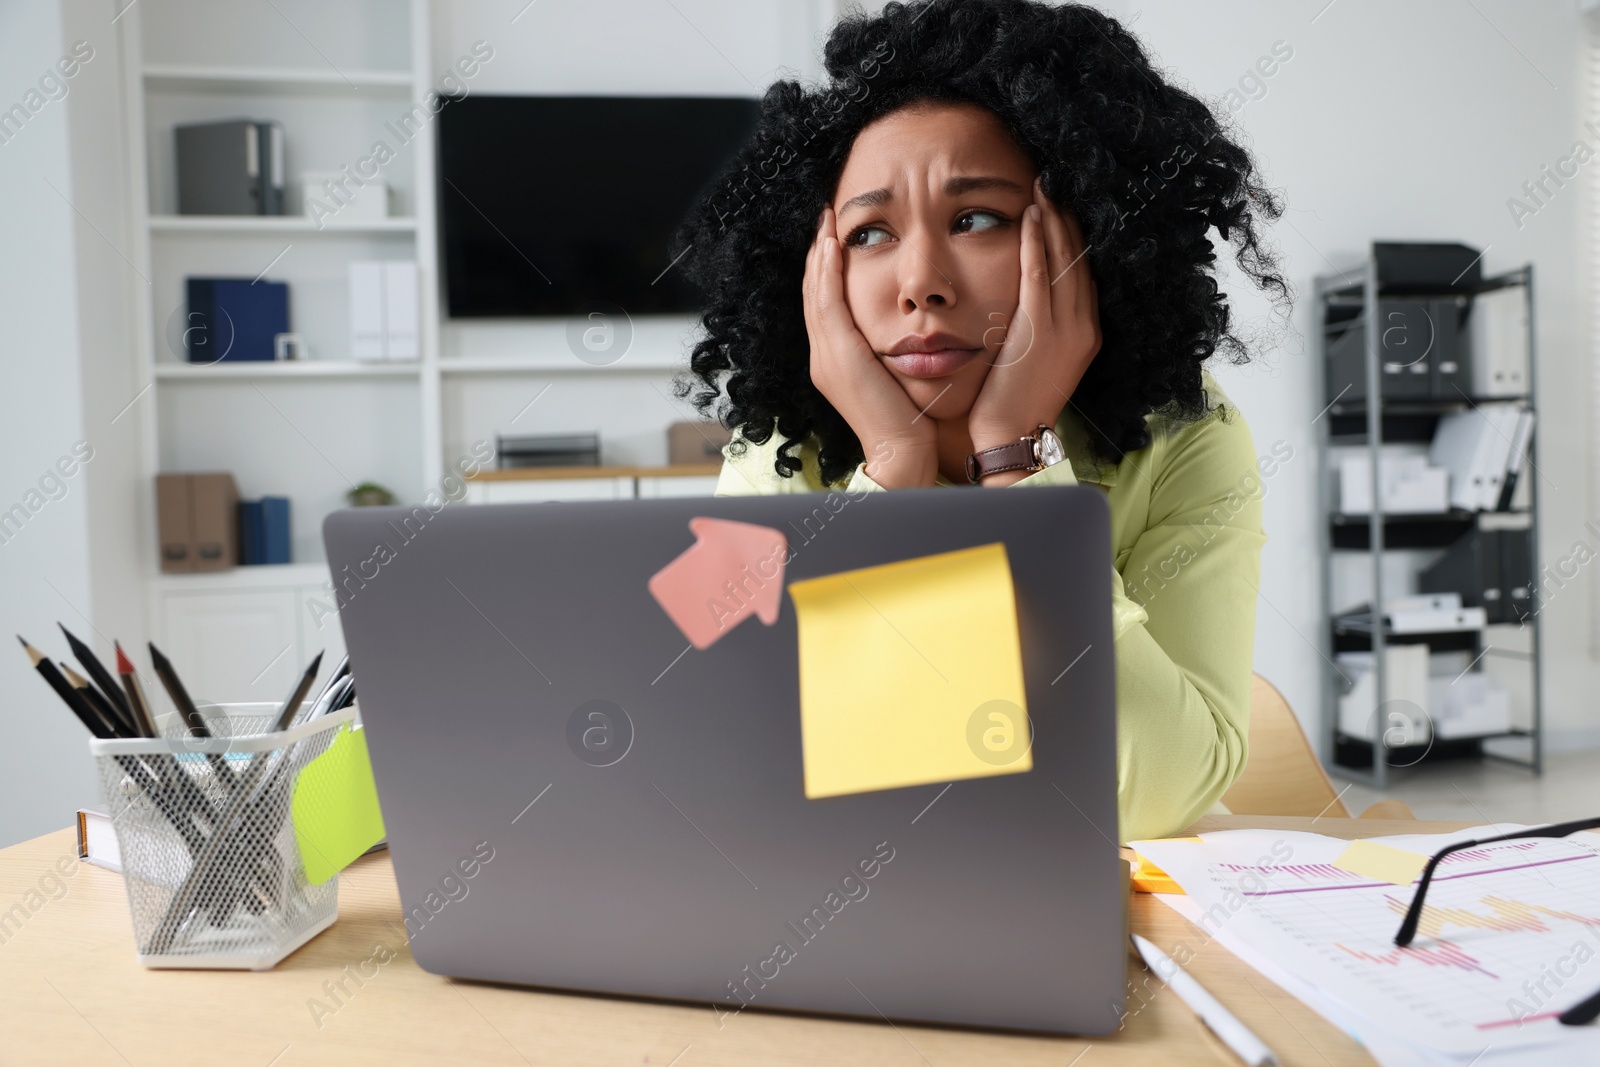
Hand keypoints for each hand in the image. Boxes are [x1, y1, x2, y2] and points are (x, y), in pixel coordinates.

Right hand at [803, 205, 936, 487]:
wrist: (902, 452)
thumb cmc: (909, 420)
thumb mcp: (895, 377)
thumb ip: (890, 351)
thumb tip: (907, 329)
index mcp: (834, 361)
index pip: (825, 304)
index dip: (825, 270)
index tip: (834, 238)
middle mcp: (822, 357)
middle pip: (813, 293)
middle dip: (818, 253)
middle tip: (824, 218)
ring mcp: (826, 357)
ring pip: (815, 293)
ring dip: (820, 254)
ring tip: (827, 222)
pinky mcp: (838, 356)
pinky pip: (828, 304)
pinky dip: (828, 273)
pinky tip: (835, 247)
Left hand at [966, 178, 1101, 484]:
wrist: (1012, 437)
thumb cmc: (1015, 405)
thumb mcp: (1039, 362)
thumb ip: (1041, 330)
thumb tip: (1028, 305)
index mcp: (1087, 333)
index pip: (1084, 272)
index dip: (1075, 237)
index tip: (1063, 207)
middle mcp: (1084, 326)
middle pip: (1080, 258)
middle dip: (1068, 218)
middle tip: (1055, 184)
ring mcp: (1065, 328)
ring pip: (1064, 259)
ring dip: (1053, 219)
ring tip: (1043, 187)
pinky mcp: (1039, 330)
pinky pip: (1040, 273)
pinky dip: (1037, 241)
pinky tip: (1030, 215)